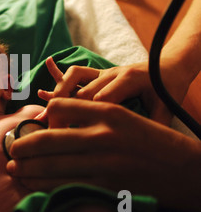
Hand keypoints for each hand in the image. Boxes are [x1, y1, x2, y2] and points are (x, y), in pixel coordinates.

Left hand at [7, 98, 200, 211]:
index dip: (43, 118)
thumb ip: (92, 117)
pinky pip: (65, 184)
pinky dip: (44, 185)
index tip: (36, 128)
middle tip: (12, 150)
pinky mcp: (107, 185)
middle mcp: (102, 133)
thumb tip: (56, 122)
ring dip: (27, 168)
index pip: (58, 106)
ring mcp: (104, 160)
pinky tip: (34, 184)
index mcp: (107, 110)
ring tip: (15, 168)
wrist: (186, 169)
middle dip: (23, 145)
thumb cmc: (153, 141)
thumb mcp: (125, 117)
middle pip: (48, 137)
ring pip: (51, 164)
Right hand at [37, 57, 189, 124]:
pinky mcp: (98, 73)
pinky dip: (59, 77)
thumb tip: (141, 147)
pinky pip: (75, 73)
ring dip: (58, 92)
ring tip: (47, 110)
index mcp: (128, 79)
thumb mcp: (166, 107)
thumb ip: (155, 124)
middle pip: (83, 91)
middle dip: (66, 109)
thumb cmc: (168, 87)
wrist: (169, 65)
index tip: (74, 134)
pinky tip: (44, 84)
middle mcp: (112, 73)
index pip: (100, 99)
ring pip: (73, 77)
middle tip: (53, 129)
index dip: (86, 116)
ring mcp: (103, 72)